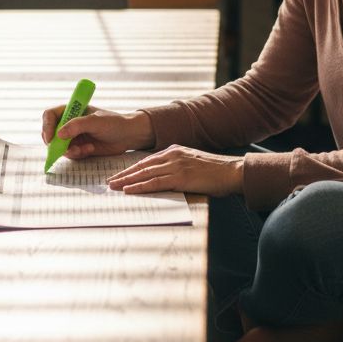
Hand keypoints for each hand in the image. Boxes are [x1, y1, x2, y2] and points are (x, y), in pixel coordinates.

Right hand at [40, 106, 153, 159]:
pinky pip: (70, 154)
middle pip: (50, 133)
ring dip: (69, 150)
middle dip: (56, 143)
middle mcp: (69, 123)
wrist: (128, 136)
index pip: (50, 115)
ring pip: (59, 146)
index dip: (47, 126)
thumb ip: (77, 125)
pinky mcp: (79, 147)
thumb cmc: (114, 123)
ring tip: (85, 149)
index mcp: (71, 110)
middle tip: (66, 148)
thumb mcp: (95, 121)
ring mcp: (73, 136)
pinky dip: (77, 154)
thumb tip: (58, 134)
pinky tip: (90, 149)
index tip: (50, 138)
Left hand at [107, 145, 243, 196]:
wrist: (233, 171)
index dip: (131, 169)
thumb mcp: (194, 163)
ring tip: (113, 187)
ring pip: (145, 174)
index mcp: (175, 151)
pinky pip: (155, 183)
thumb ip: (178, 167)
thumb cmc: (216, 171)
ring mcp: (176, 166)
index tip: (119, 175)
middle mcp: (173, 156)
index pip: (147, 160)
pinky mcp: (181, 178)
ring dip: (127, 181)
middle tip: (109, 182)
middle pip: (142, 166)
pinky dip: (140, 187)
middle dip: (124, 175)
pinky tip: (129, 190)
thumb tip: (166, 178)